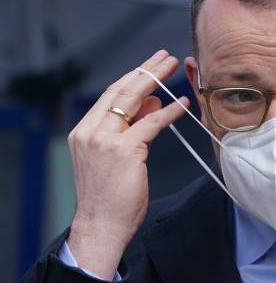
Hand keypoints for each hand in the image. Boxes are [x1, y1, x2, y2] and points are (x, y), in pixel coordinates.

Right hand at [67, 50, 189, 279]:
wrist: (100, 225)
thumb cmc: (110, 197)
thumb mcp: (116, 157)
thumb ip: (130, 129)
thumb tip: (150, 103)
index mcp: (84, 131)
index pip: (110, 96)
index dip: (132, 77)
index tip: (149, 65)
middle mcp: (90, 131)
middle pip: (120, 90)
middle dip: (145, 69)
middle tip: (165, 57)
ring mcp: (104, 140)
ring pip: (133, 100)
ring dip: (156, 80)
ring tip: (173, 67)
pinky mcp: (124, 151)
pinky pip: (151, 123)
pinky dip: (170, 112)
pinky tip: (184, 104)